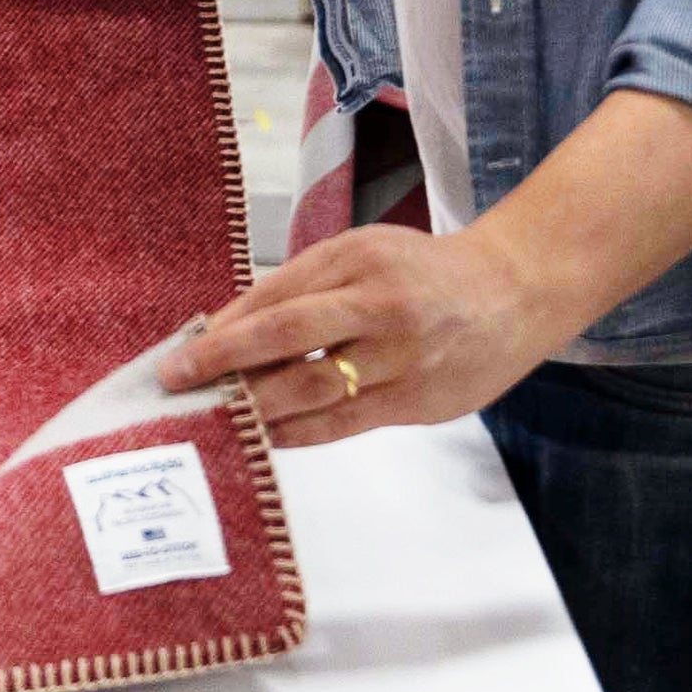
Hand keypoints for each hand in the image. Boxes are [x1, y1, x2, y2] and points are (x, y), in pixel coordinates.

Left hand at [178, 87, 691, 445]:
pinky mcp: (417, 400)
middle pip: (286, 338)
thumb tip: (229, 329)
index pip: (274, 299)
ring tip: (214, 420)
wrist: (514, 293)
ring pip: (312, 390)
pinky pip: (344, 423)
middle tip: (177, 386)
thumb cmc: (424, 272)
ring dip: (255, 408)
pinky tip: (267, 437)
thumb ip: (301, 287)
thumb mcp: (362, 254)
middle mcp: (378, 305)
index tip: (178, 356)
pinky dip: (299, 433)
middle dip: (223, 366)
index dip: (222, 332)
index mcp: (356, 260)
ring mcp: (400, 356)